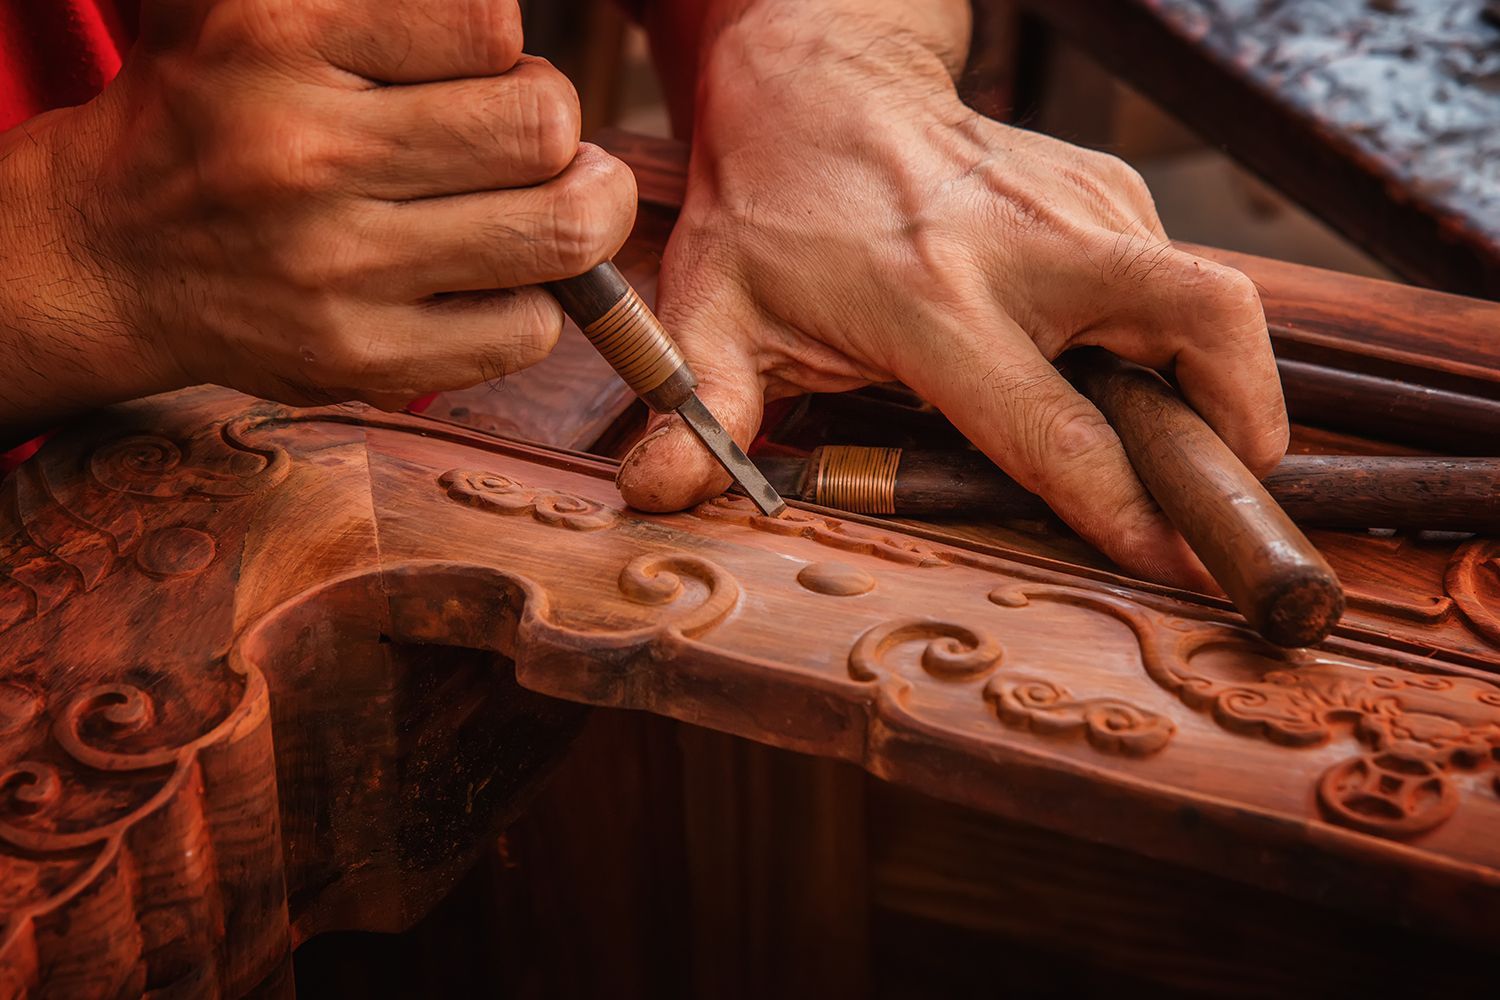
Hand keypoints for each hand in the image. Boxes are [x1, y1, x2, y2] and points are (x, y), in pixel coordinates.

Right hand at [0, 0, 634, 418]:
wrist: (113, 253)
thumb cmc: (220, 114)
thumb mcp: (274, 8)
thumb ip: (391, 4)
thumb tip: (512, 35)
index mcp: (279, 36)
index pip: (491, 25)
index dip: (510, 53)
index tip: (484, 75)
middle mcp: (303, 154)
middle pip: (543, 130)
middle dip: (557, 131)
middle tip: (530, 144)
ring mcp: (333, 269)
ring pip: (559, 235)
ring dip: (579, 215)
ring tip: (549, 203)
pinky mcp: (357, 358)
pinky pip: (525, 332)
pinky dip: (533, 303)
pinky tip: (492, 280)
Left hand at [616, 11, 1286, 585]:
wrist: (815, 81)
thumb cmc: (766, 207)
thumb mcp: (711, 311)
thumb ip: (702, 409)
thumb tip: (659, 492)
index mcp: (933, 303)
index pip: (1058, 427)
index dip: (1126, 509)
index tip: (1173, 568)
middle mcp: (1027, 249)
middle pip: (1202, 322)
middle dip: (1243, 421)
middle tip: (1227, 495)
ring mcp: (1078, 205)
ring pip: (1210, 295)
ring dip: (1222, 381)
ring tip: (1188, 448)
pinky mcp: (1102, 185)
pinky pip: (1171, 272)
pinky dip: (1174, 336)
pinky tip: (1120, 370)